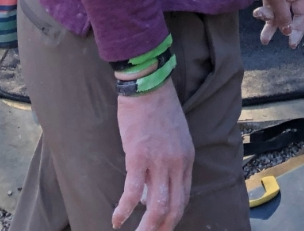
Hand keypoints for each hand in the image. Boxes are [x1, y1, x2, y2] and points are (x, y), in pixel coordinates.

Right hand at [112, 80, 193, 230]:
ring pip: (155, 208)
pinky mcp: (138, 158)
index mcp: (187, 158)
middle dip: (161, 229)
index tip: (162, 226)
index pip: (183, 198)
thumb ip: (169, 163)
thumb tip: (151, 191)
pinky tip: (116, 219)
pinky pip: (132, 194)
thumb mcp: (175, 137)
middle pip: (173, 209)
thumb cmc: (159, 108)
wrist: (148, 86)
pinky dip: (124, 211)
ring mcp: (159, 162)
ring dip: (145, 229)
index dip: (172, 217)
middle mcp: (177, 164)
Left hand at [254, 0, 303, 47]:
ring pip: (276, 11)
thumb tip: (288, 31)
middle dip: (278, 27)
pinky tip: (256, 13)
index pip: (302, 14)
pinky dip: (264, 11)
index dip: (297, 29)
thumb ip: (282, 14)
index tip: (290, 43)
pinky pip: (269, 4)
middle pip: (288, 14)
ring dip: (268, 21)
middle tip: (266, 41)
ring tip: (262, 36)